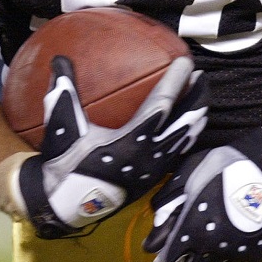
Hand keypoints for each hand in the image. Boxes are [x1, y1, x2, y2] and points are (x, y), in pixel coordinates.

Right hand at [17, 55, 206, 238]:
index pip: (162, 105)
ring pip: (184, 139)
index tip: (185, 62)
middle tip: (202, 76)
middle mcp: (148, 155)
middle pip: (184, 123)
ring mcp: (153, 169)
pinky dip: (187, 135)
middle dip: (196, 98)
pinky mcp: (152, 177)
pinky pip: (177, 151)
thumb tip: (59, 58)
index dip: (176, 82)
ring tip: (201, 97)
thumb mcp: (62, 124)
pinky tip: (189, 127)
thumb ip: (64, 89)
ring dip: (195, 116)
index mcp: (130, 140)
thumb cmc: (65, 162)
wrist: (66, 203)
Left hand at [143, 127, 261, 261]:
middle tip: (183, 250)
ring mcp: (234, 254)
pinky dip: (227, 260)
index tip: (159, 256)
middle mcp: (210, 248)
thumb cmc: (221, 168)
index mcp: (190, 230)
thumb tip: (154, 230)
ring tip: (203, 250)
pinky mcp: (254, 255)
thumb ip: (168, 204)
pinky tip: (225, 248)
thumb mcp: (186, 177)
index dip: (161, 261)